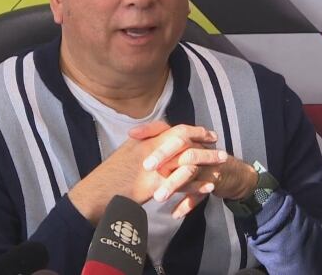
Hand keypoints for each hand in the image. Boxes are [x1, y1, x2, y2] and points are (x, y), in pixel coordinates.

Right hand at [67, 121, 216, 223]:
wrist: (99, 192)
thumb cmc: (111, 175)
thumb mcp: (127, 152)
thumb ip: (143, 143)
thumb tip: (155, 141)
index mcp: (147, 140)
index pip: (175, 129)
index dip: (193, 130)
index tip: (206, 133)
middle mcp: (153, 150)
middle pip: (186, 142)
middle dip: (205, 144)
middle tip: (219, 147)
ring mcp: (156, 167)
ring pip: (188, 161)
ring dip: (206, 162)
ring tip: (221, 165)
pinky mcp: (157, 185)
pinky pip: (184, 184)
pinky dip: (198, 185)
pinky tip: (209, 187)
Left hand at [130, 124, 258, 218]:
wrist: (229, 171)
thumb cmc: (197, 159)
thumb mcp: (179, 149)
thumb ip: (160, 144)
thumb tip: (132, 141)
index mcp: (183, 137)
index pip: (166, 127)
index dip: (150, 129)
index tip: (132, 134)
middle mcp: (195, 146)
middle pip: (180, 144)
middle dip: (163, 154)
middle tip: (146, 167)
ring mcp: (205, 163)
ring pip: (189, 171)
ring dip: (174, 184)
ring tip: (157, 197)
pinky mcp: (213, 180)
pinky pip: (200, 193)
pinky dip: (187, 203)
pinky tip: (175, 213)